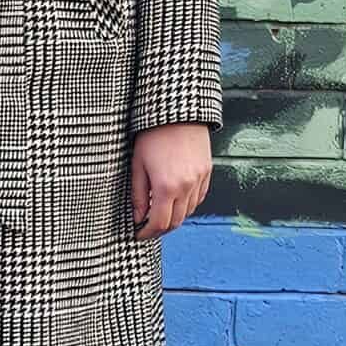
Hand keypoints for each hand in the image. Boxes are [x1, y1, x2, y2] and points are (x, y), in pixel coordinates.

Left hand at [131, 123, 213, 239]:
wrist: (177, 111)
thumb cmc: (152, 134)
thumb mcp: (138, 165)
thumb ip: (138, 195)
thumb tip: (138, 218)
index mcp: (167, 187)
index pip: (159, 224)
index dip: (147, 234)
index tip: (138, 235)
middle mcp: (187, 187)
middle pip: (176, 222)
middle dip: (160, 229)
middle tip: (147, 228)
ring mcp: (200, 179)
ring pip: (188, 212)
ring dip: (174, 217)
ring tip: (159, 214)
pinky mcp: (207, 171)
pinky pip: (199, 198)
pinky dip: (187, 205)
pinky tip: (176, 200)